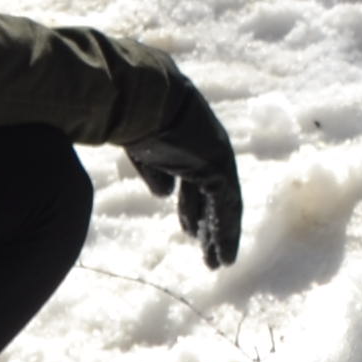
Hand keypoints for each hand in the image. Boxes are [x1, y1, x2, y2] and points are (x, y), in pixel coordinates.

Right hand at [123, 76, 244, 271]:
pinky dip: (225, 234)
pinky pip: (226, 208)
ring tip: (217, 262)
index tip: (191, 231)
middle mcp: (208, 152)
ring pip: (223, 206)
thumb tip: (163, 193)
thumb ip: (156, 171)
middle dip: (208, 225)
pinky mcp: (220, 168)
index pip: (197, 183)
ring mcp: (217, 159)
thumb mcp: (144, 151)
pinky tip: (224, 256)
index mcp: (189, 146)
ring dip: (219, 236)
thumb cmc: (136, 120)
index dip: (194, 208)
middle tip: (206, 250)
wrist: (144, 99)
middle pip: (212, 196)